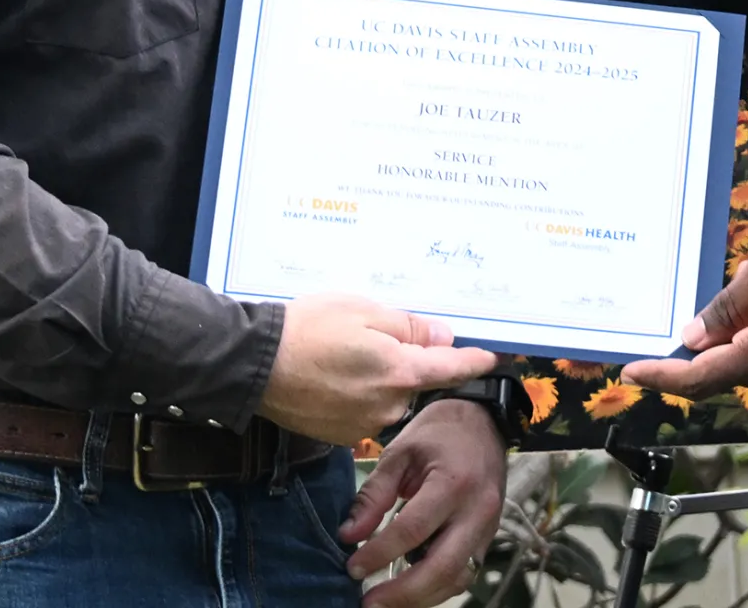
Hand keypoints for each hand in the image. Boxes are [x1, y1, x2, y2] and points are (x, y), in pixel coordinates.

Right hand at [256, 294, 496, 445]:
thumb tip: (443, 337)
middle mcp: (387, 405)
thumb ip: (408, 327)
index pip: (449, 368)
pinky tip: (331, 377)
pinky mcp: (340, 436)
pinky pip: (364, 411)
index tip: (491, 359)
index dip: (472, 362)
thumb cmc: (310, 329)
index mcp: (399, 371)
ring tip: (342, 355)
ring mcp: (363, 425)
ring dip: (378, 378)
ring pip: (387, 397)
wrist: (256, 366)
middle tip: (370, 337)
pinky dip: (356, 395)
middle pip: (414, 382)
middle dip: (403, 361)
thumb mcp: (364, 311)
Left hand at [340, 400, 506, 607]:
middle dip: (402, 594)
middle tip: (368, 603)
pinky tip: (411, 590)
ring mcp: (488, 528)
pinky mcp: (489, 537)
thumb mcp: (401, 451)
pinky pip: (464, 574)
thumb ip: (375, 494)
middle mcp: (476, 511)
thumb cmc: (438, 431)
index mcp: (453, 483)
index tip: (351, 568)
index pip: (412, 531)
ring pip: (456, 580)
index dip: (378, 554)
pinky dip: (436, 588)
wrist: (484, 420)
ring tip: (385, 603)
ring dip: (420, 598)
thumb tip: (349, 536)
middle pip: (440, 568)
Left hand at [622, 216, 747, 397]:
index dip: (664, 377)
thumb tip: (693, 338)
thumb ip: (729, 305)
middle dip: (685, 364)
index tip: (630, 373)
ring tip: (688, 327)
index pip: (705, 377)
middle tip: (648, 350)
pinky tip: (731, 319)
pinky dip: (742, 342)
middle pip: (722, 376)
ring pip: (745, 366)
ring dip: (716, 350)